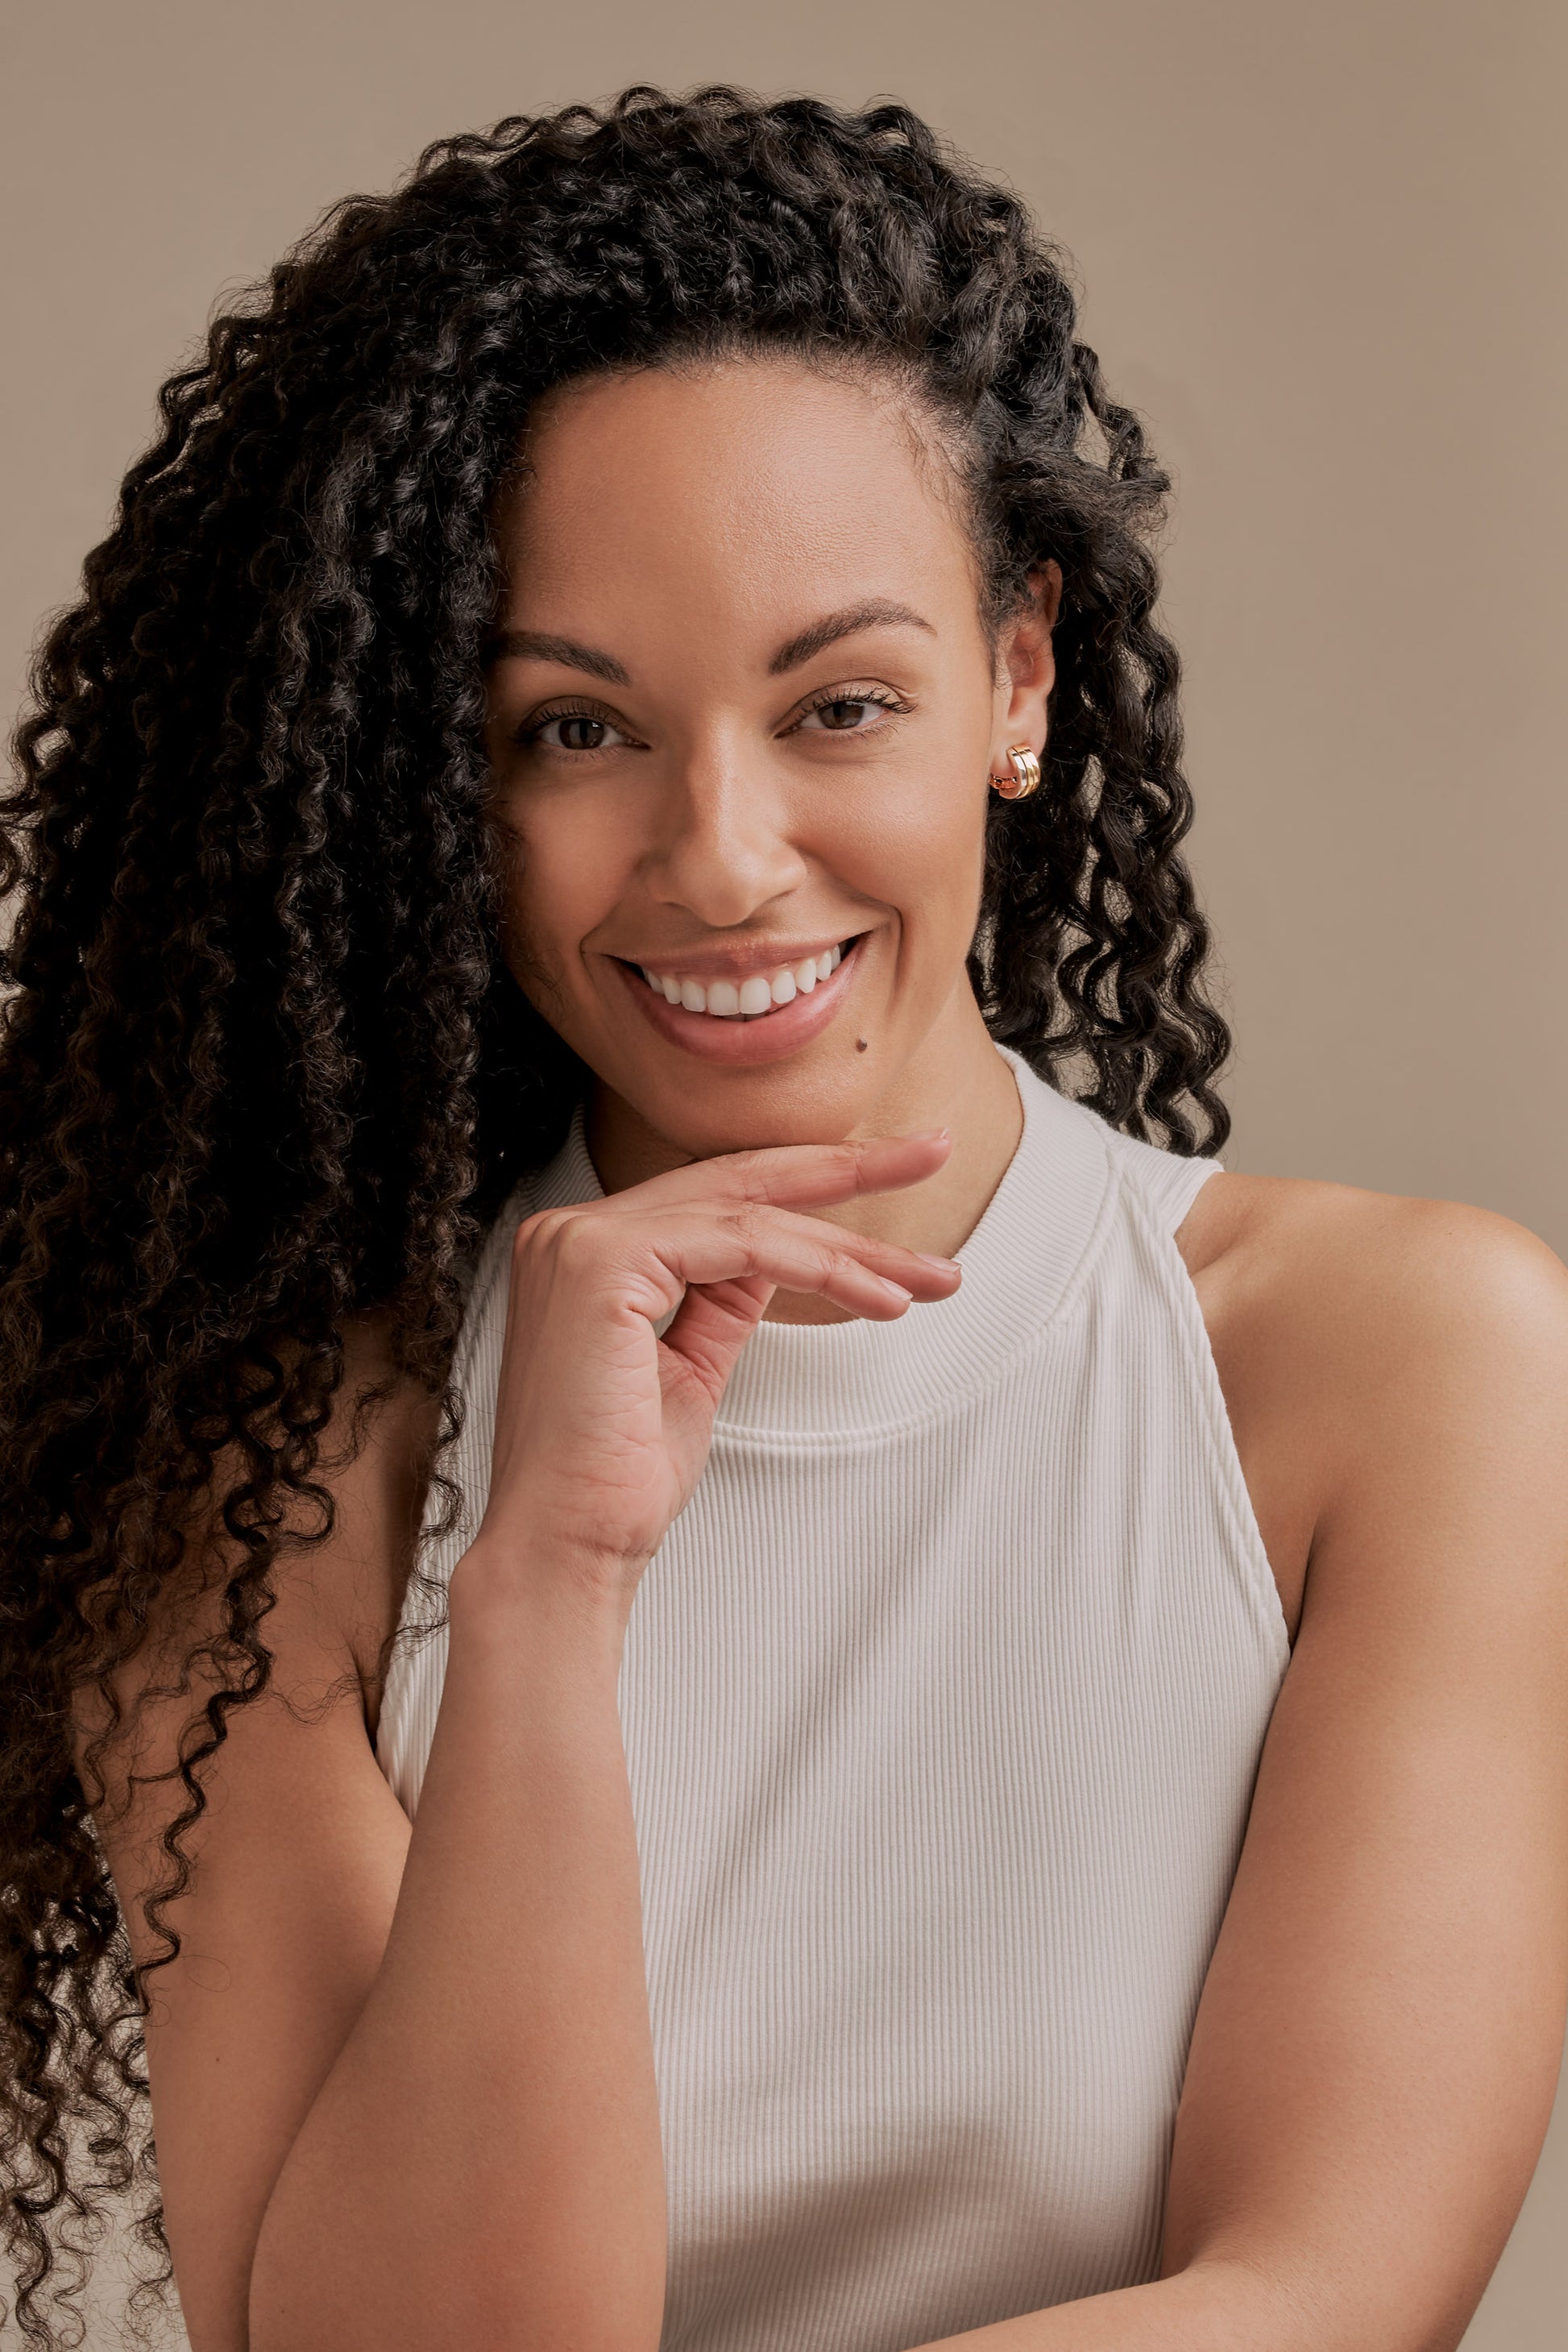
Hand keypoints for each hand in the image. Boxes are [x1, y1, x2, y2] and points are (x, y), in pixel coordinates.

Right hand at [469, 1131, 958, 1621]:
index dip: (810, 1188)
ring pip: (751, 1214)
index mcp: (589, 1251)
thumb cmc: (618, 1482)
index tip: (894, 1180)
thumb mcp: (689, 1370)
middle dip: (846, 1165)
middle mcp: (573, 1231)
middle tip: (935, 1151)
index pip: (717, 1199)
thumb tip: (777, 1258)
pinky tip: (879, 1296)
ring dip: (853, 1248)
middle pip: (736, 1179)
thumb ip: (722, 1303)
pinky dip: (821, 1268)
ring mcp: (580, 1239)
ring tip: (930, 1277)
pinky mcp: (602, 1261)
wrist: (568, 1547)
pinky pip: (742, 1244)